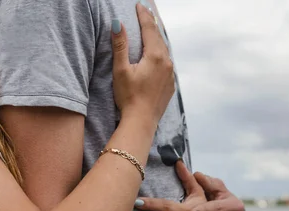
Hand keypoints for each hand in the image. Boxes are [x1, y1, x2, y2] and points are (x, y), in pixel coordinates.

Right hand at [111, 3, 174, 126]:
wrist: (141, 122)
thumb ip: (120, 46)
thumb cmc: (129, 97)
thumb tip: (117, 24)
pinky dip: (161, 54)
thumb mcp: (121, 70)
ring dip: (157, 39)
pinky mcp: (170, 84)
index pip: (149, 29)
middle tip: (146, 12)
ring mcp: (170, 74)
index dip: (144, 16)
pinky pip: (166, 63)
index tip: (139, 5)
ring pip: (164, 50)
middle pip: (159, 38)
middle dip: (152, 24)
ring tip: (152, 30)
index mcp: (155, 56)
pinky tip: (157, 55)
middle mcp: (167, 63)